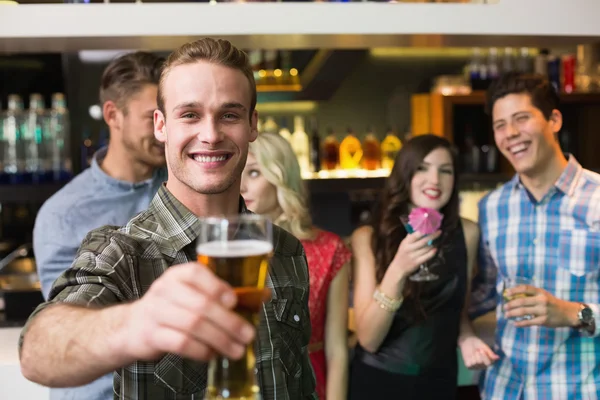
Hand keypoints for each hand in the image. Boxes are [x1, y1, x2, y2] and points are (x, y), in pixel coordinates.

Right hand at [117, 262, 256, 361]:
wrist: (131, 326)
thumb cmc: (171, 309)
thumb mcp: (190, 294)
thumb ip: (220, 295)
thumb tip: (263, 296)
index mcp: (178, 275)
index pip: (196, 273)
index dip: (217, 287)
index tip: (235, 302)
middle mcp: (165, 290)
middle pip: (200, 304)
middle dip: (229, 322)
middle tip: (247, 335)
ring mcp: (155, 312)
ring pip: (192, 325)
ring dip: (219, 339)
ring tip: (236, 350)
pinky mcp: (151, 335)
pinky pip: (180, 343)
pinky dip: (201, 350)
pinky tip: (212, 354)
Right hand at [390, 230, 440, 277]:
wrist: (398, 268)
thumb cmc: (402, 254)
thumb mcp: (404, 244)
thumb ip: (410, 236)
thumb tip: (418, 227)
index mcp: (406, 242)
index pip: (416, 234)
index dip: (425, 230)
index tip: (431, 226)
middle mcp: (409, 248)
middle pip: (423, 241)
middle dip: (433, 235)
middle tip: (439, 231)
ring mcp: (413, 256)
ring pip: (426, 248)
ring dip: (433, 244)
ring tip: (437, 240)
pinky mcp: (416, 263)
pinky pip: (427, 256)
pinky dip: (432, 252)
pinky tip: (435, 249)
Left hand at [459, 335, 498, 369]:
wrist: (467, 341)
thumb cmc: (477, 343)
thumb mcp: (485, 347)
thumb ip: (490, 353)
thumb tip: (498, 357)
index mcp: (489, 361)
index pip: (489, 363)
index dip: (485, 357)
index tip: (481, 350)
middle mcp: (483, 365)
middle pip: (481, 362)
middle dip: (479, 355)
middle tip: (477, 350)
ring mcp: (476, 367)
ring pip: (476, 363)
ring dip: (474, 356)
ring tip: (474, 352)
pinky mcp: (469, 366)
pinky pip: (470, 364)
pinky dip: (470, 359)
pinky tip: (470, 356)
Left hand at [504, 285, 579, 327]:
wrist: (568, 313)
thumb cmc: (552, 303)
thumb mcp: (543, 295)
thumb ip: (531, 295)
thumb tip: (513, 296)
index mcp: (540, 292)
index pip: (525, 288)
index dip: (514, 290)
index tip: (506, 293)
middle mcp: (541, 300)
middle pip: (522, 301)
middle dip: (511, 304)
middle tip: (504, 307)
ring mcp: (543, 311)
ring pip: (523, 311)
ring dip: (512, 313)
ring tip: (506, 315)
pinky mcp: (544, 321)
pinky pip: (529, 322)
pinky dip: (520, 323)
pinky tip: (515, 323)